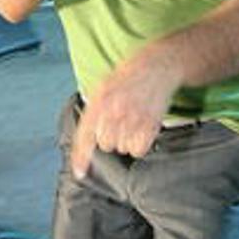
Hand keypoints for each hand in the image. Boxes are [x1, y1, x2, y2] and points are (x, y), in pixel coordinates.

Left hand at [70, 48, 182, 178]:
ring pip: (123, 148)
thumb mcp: (104, 86)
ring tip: (133, 120)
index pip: (85, 134)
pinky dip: (140, 143)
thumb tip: (89, 138)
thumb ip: (94, 110)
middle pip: (105, 144)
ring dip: (126, 139)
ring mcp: (133, 118)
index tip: (80, 172)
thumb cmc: (129, 77)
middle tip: (120, 121)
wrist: (158, 66)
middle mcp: (114, 110)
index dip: (81, 155)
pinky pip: (139, 149)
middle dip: (110, 137)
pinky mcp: (150, 124)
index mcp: (99, 100)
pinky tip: (143, 128)